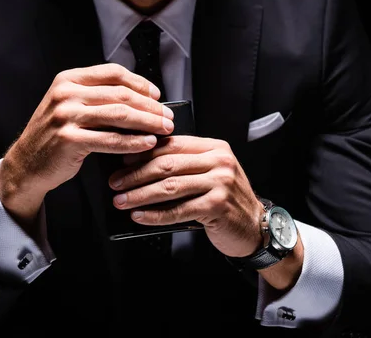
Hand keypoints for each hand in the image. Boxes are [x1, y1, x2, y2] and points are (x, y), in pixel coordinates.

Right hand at [0, 63, 174, 227]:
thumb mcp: (69, 106)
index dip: (139, 83)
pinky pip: (110, 140)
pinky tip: (147, 144)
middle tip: (167, 117)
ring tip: (163, 130)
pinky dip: (133, 142)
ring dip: (147, 123)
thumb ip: (97, 98)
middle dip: (149, 106)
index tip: (157, 95)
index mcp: (67, 80)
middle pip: (120, 94)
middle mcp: (65, 93)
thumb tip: (142, 99)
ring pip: (118, 115)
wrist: (26, 163)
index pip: (112, 73)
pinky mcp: (69, 139)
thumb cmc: (54, 136)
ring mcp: (66, 116)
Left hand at [108, 135, 263, 257]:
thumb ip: (184, 165)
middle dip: (135, 175)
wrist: (255, 227)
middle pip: (167, 164)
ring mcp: (221, 183)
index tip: (122, 163)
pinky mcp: (217, 206)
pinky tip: (140, 216)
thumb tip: (138, 165)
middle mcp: (219, 161)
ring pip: (169, 186)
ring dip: (140, 195)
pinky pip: (178, 210)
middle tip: (116, 184)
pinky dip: (155, 214)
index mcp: (214, 147)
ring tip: (122, 201)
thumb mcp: (209, 174)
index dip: (143, 153)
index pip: (171, 144)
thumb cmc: (225, 200)